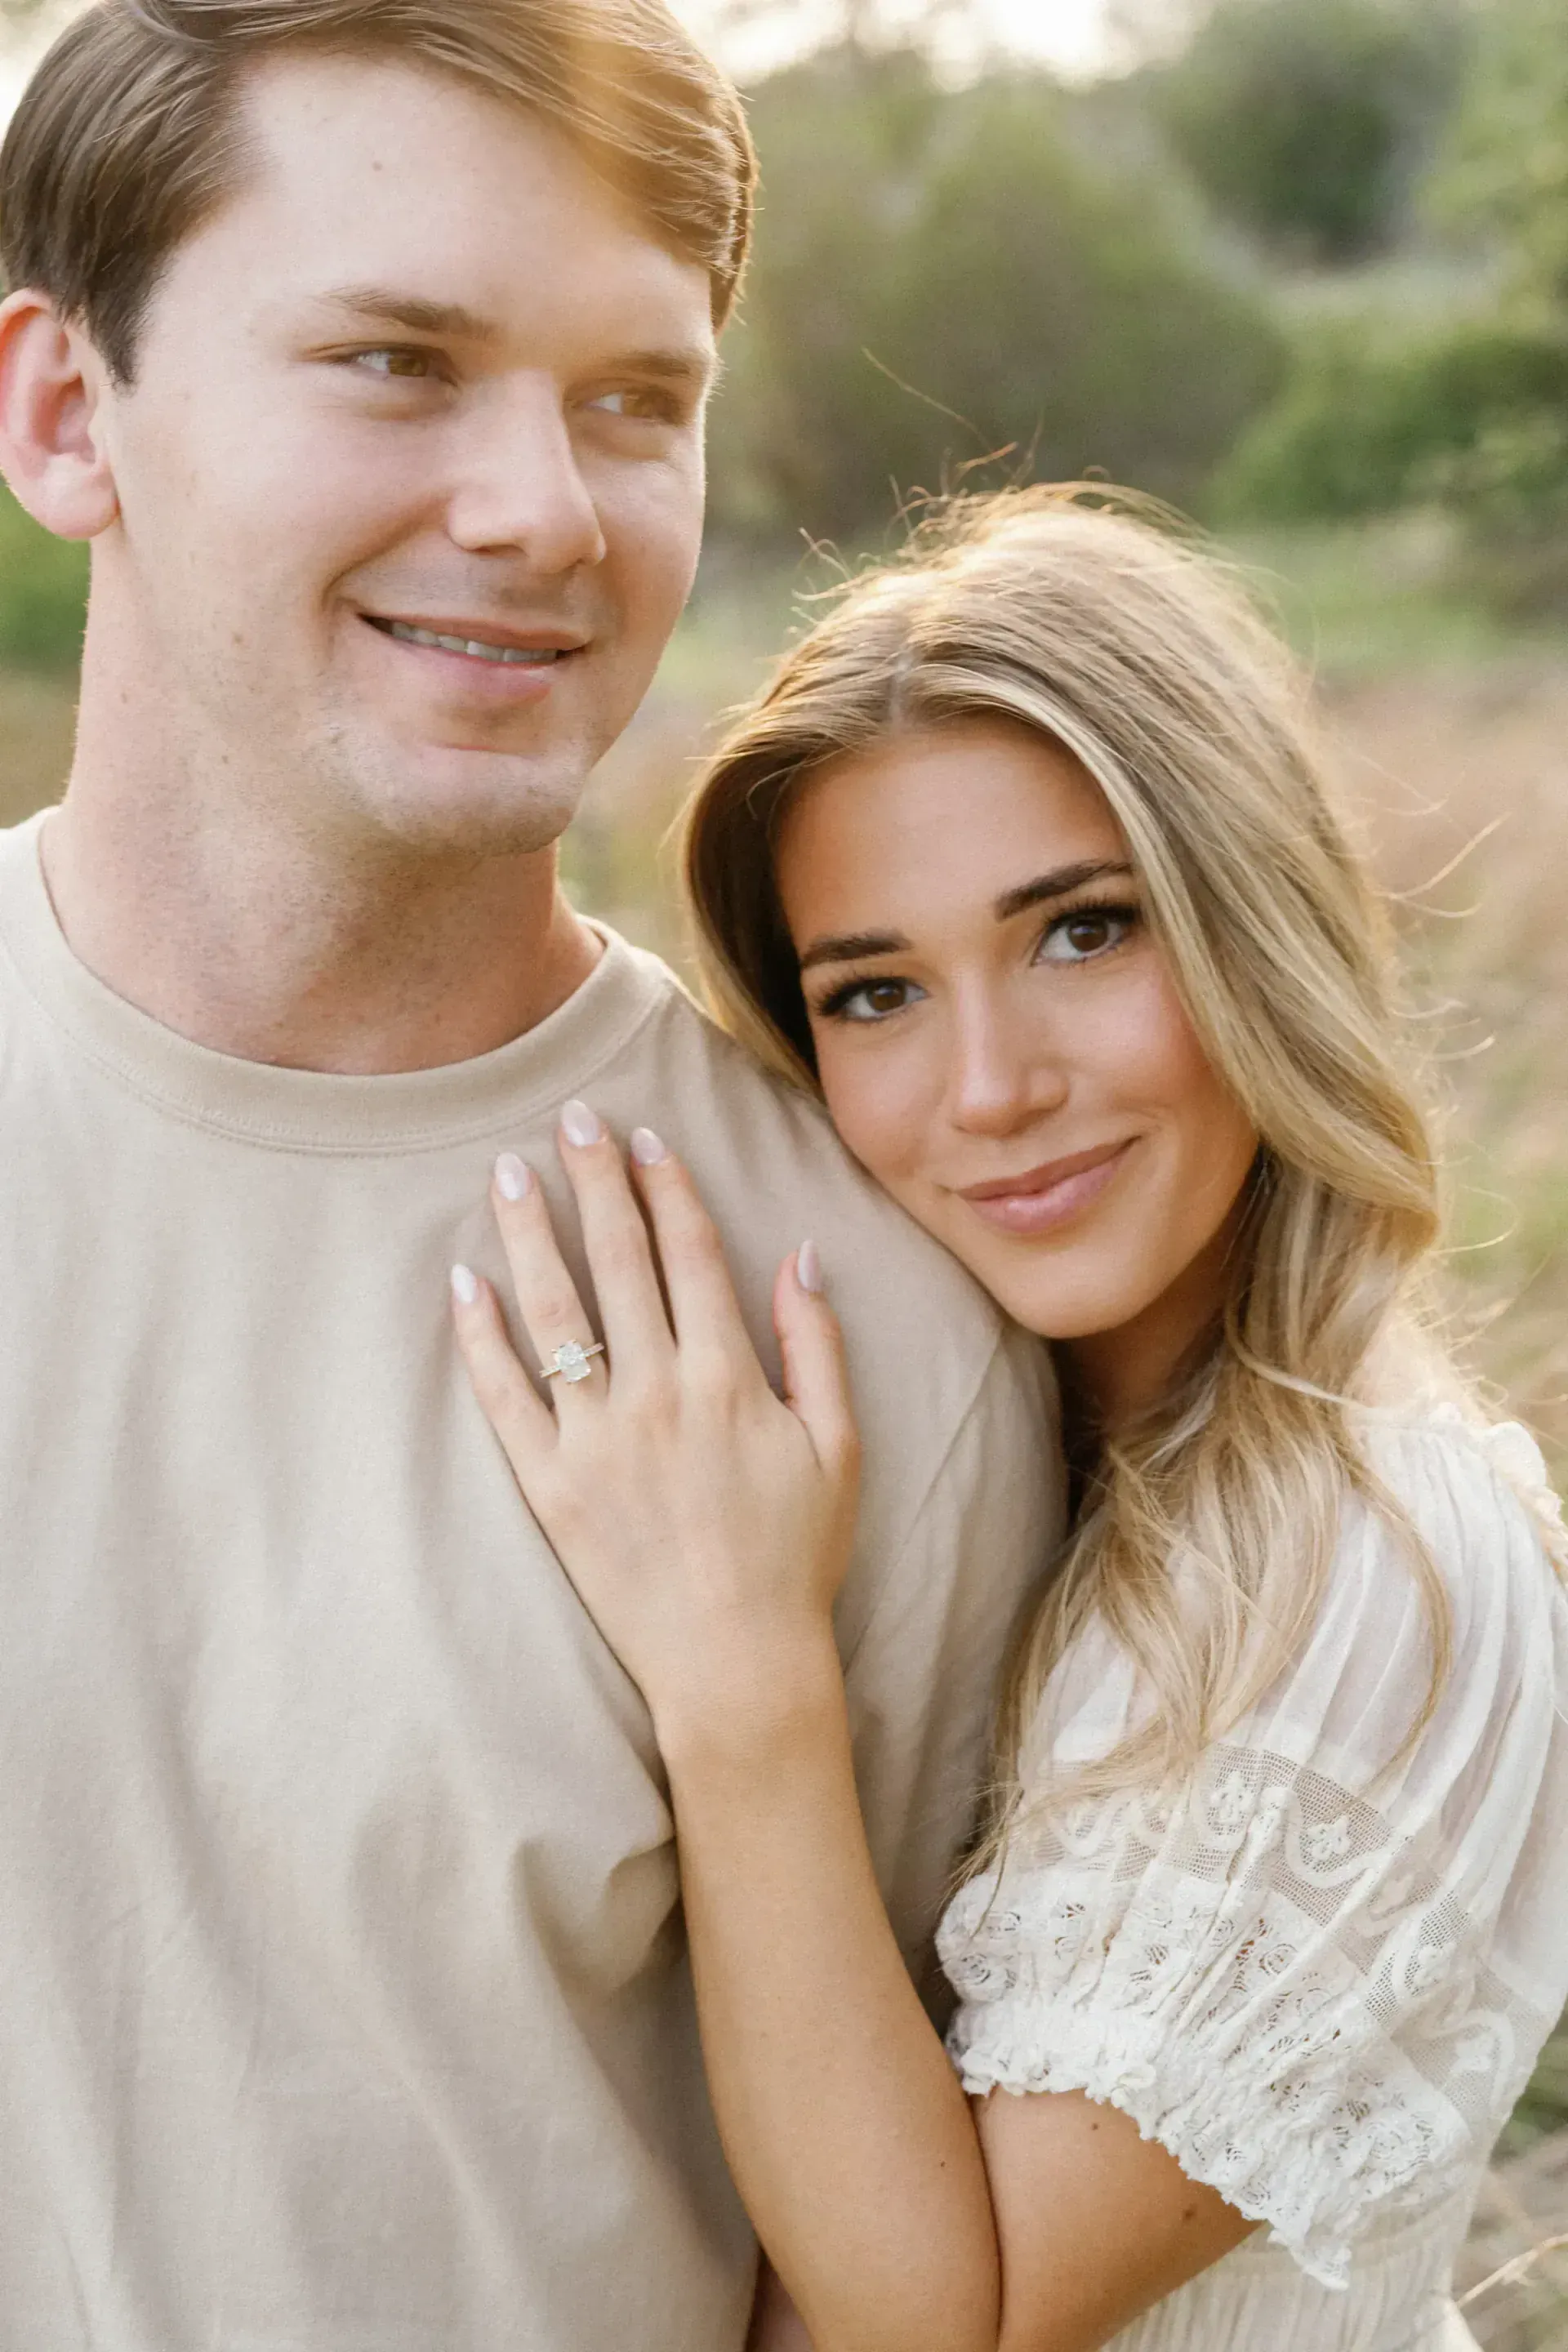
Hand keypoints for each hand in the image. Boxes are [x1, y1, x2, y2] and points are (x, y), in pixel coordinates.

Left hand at [450, 1102, 861, 1739]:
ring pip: (555, 1313)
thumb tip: (802, 1253)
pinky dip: (479, 1339)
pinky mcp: (550, 1487)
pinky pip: (504, 1399)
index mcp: (730, 1378)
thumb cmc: (796, 1558)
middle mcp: (659, 1394)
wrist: (737, 1665)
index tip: (644, 1137)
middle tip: (569, 1117)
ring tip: (508, 1173)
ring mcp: (597, 1440)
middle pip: (619, 1262)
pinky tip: (462, 1283)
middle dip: (595, 1181)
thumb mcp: (839, 1446)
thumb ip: (817, 1344)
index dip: (667, 1188)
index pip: (691, 1255)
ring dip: (530, 1234)